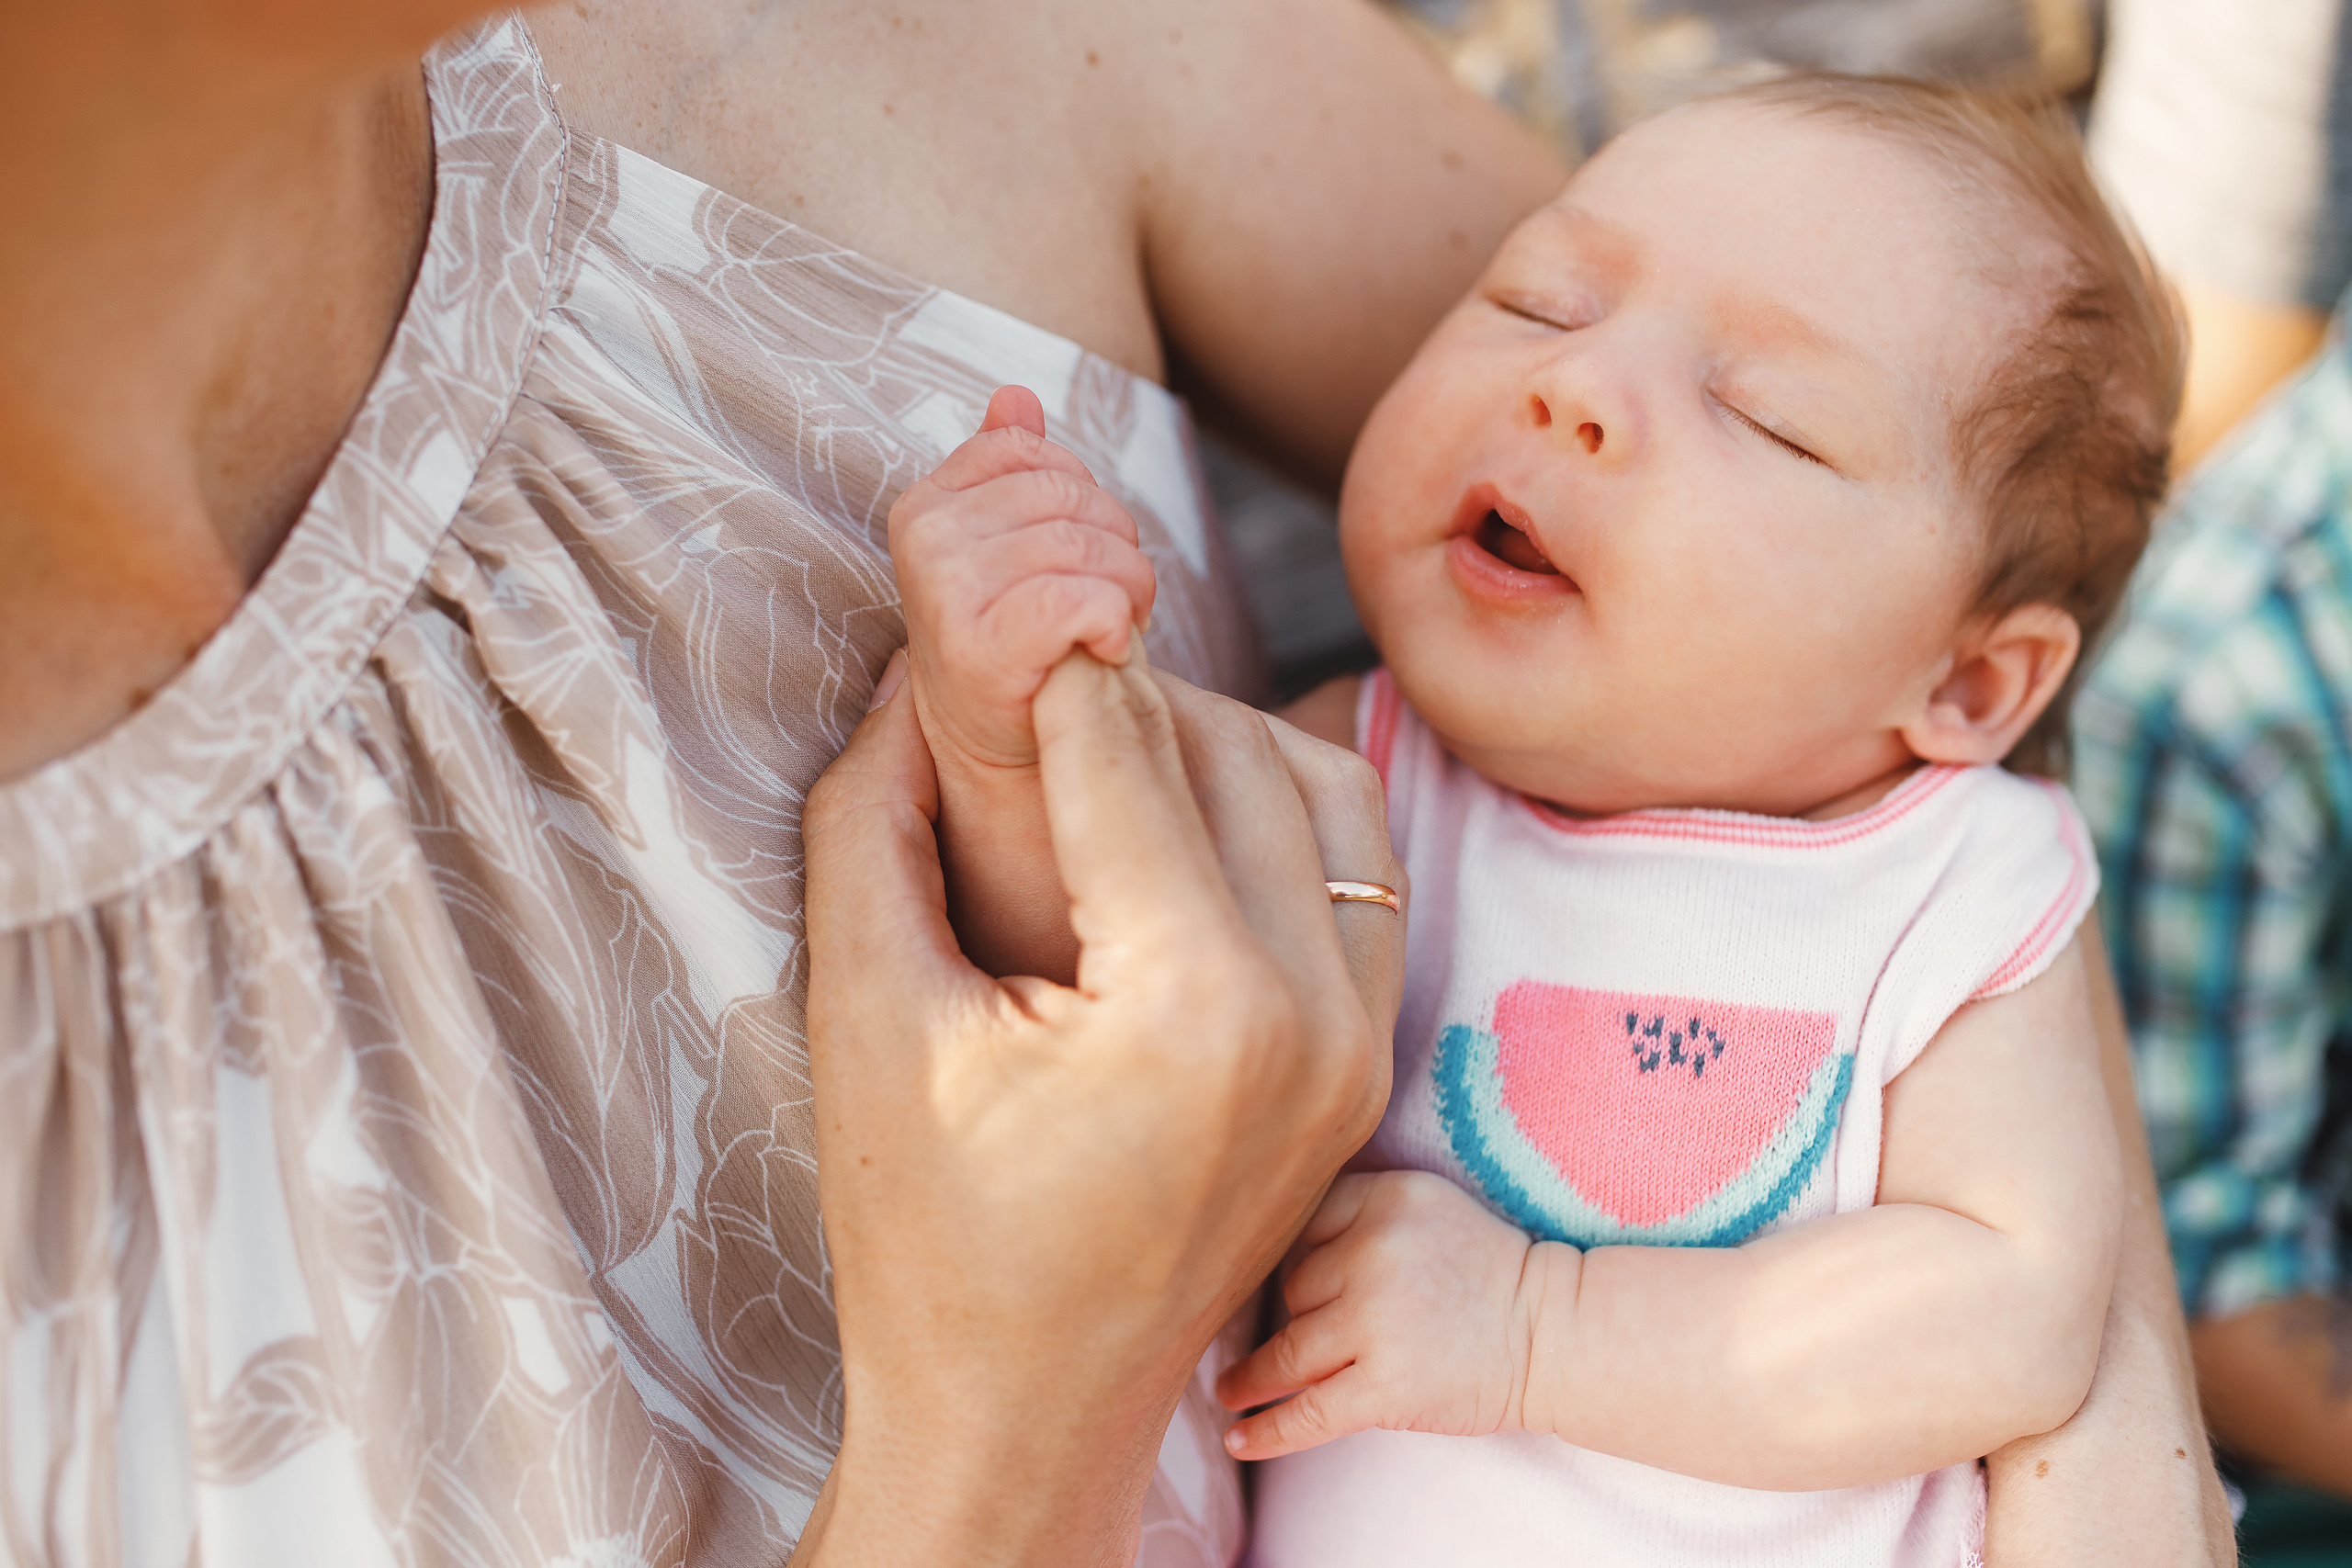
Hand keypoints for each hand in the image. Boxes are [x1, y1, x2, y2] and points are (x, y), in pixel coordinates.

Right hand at [794, 646, 1402, 1566]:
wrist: (1026, 1413)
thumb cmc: (927, 1240)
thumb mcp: (865, 1016)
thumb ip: (878, 820)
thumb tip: (911, 676)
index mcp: (1192, 1003)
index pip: (1120, 744)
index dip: (1043, 647)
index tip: (999, 575)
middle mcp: (1313, 1012)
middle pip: (1224, 744)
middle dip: (1116, 689)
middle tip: (1026, 665)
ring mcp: (1360, 1042)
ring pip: (1316, 786)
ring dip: (1210, 736)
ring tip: (1098, 748)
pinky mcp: (1368, 1063)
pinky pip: (1358, 869)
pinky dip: (1279, 809)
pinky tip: (1180, 818)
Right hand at [890, 384, 1157, 773]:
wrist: (1003, 748)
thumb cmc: (1016, 641)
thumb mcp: (1009, 546)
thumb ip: (1009, 468)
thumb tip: (1017, 394)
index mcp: (927, 503)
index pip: (1038, 454)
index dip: (1084, 500)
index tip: (1081, 554)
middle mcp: (927, 538)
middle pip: (1073, 498)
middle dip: (1118, 548)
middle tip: (1110, 601)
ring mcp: (947, 591)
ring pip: (1090, 547)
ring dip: (1127, 591)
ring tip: (1109, 627)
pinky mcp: (981, 646)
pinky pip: (1085, 599)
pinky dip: (1114, 623)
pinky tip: (1103, 649)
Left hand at [1215, 1169, 1573, 1459]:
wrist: (1555, 1332)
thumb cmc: (1485, 1271)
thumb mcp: (1425, 1205)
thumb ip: (1357, 1215)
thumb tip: (1264, 1257)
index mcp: (1385, 1197)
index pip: (1300, 1224)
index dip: (1290, 1256)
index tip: (1275, 1281)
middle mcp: (1374, 1251)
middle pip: (1293, 1288)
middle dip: (1299, 1313)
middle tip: (1308, 1333)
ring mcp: (1377, 1321)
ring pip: (1288, 1349)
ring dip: (1252, 1376)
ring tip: (1229, 1389)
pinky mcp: (1386, 1387)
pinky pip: (1307, 1412)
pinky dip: (1267, 1430)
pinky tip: (1237, 1438)